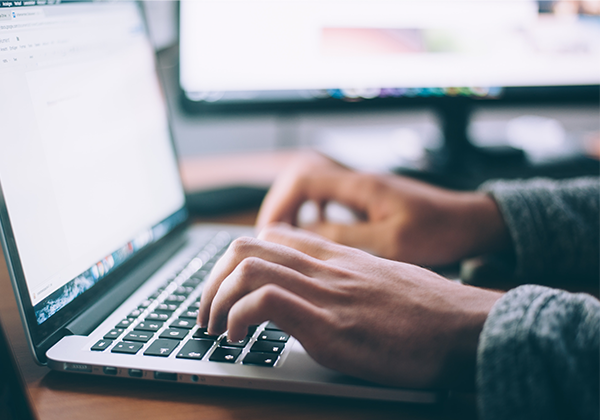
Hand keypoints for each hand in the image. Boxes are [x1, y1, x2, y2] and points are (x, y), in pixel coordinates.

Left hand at [198, 224, 502, 388]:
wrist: (468, 327)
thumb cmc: (432, 311)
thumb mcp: (384, 281)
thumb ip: (349, 279)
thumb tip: (326, 294)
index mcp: (338, 256)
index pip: (272, 236)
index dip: (238, 260)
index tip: (229, 288)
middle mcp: (326, 267)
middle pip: (246, 246)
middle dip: (213, 280)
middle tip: (208, 311)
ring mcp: (326, 293)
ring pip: (247, 267)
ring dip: (216, 299)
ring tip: (215, 328)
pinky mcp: (330, 325)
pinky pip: (265, 302)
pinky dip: (238, 318)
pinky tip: (238, 339)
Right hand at [257, 152, 509, 266]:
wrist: (471, 222)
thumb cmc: (439, 231)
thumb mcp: (391, 242)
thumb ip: (345, 237)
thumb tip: (303, 235)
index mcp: (361, 186)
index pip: (303, 179)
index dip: (280, 204)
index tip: (270, 233)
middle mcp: (357, 181)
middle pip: (301, 179)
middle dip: (281, 206)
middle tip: (271, 238)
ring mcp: (363, 189)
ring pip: (313, 188)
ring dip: (295, 209)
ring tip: (286, 237)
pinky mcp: (369, 200)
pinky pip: (329, 199)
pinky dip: (314, 213)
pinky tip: (316, 233)